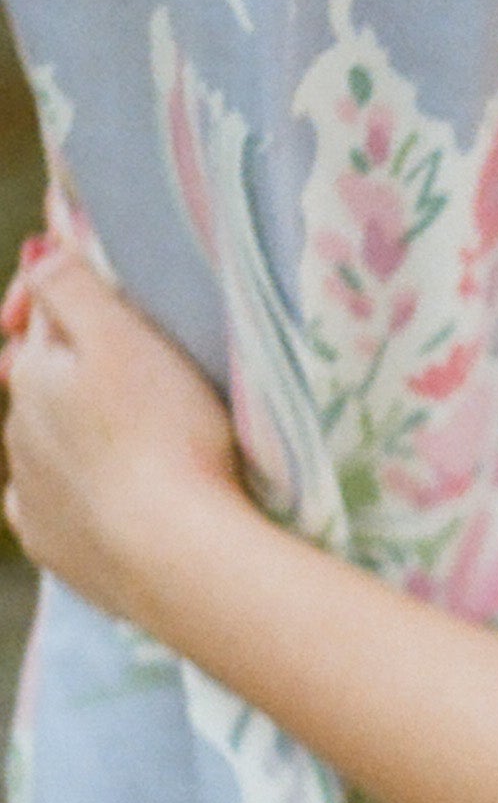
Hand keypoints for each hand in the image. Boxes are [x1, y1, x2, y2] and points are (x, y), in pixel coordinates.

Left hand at [2, 253, 241, 627]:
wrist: (175, 556)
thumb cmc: (165, 435)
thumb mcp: (125, 337)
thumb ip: (74, 284)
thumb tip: (42, 245)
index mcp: (33, 372)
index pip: (41, 313)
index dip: (67, 292)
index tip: (107, 292)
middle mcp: (16, 429)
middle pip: (42, 380)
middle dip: (74, 368)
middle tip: (141, 369)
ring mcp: (30, 491)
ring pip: (45, 442)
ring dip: (77, 432)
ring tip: (140, 438)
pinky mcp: (52, 545)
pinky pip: (53, 505)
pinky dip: (75, 494)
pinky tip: (110, 497)